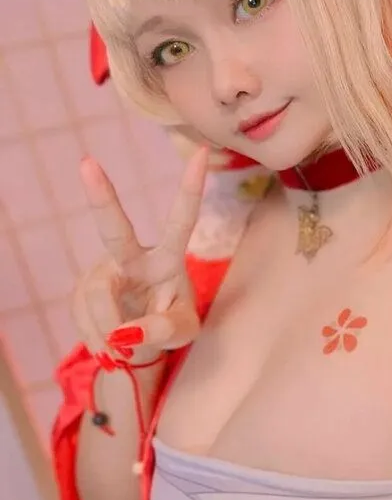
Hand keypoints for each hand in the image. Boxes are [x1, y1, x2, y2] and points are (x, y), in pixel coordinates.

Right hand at [73, 147, 207, 364]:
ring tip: (127, 346)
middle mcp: (132, 257)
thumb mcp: (181, 331)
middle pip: (114, 229)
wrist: (137, 344)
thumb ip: (163, 329)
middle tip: (87, 163)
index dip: (191, 189)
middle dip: (102, 196)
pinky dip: (100, 341)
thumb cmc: (170, 325)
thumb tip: (127, 333)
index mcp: (167, 258)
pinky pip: (85, 320)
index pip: (181, 220)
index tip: (204, 153)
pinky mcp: (80, 291)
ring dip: (113, 333)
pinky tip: (110, 343)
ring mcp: (102, 272)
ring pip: (99, 301)